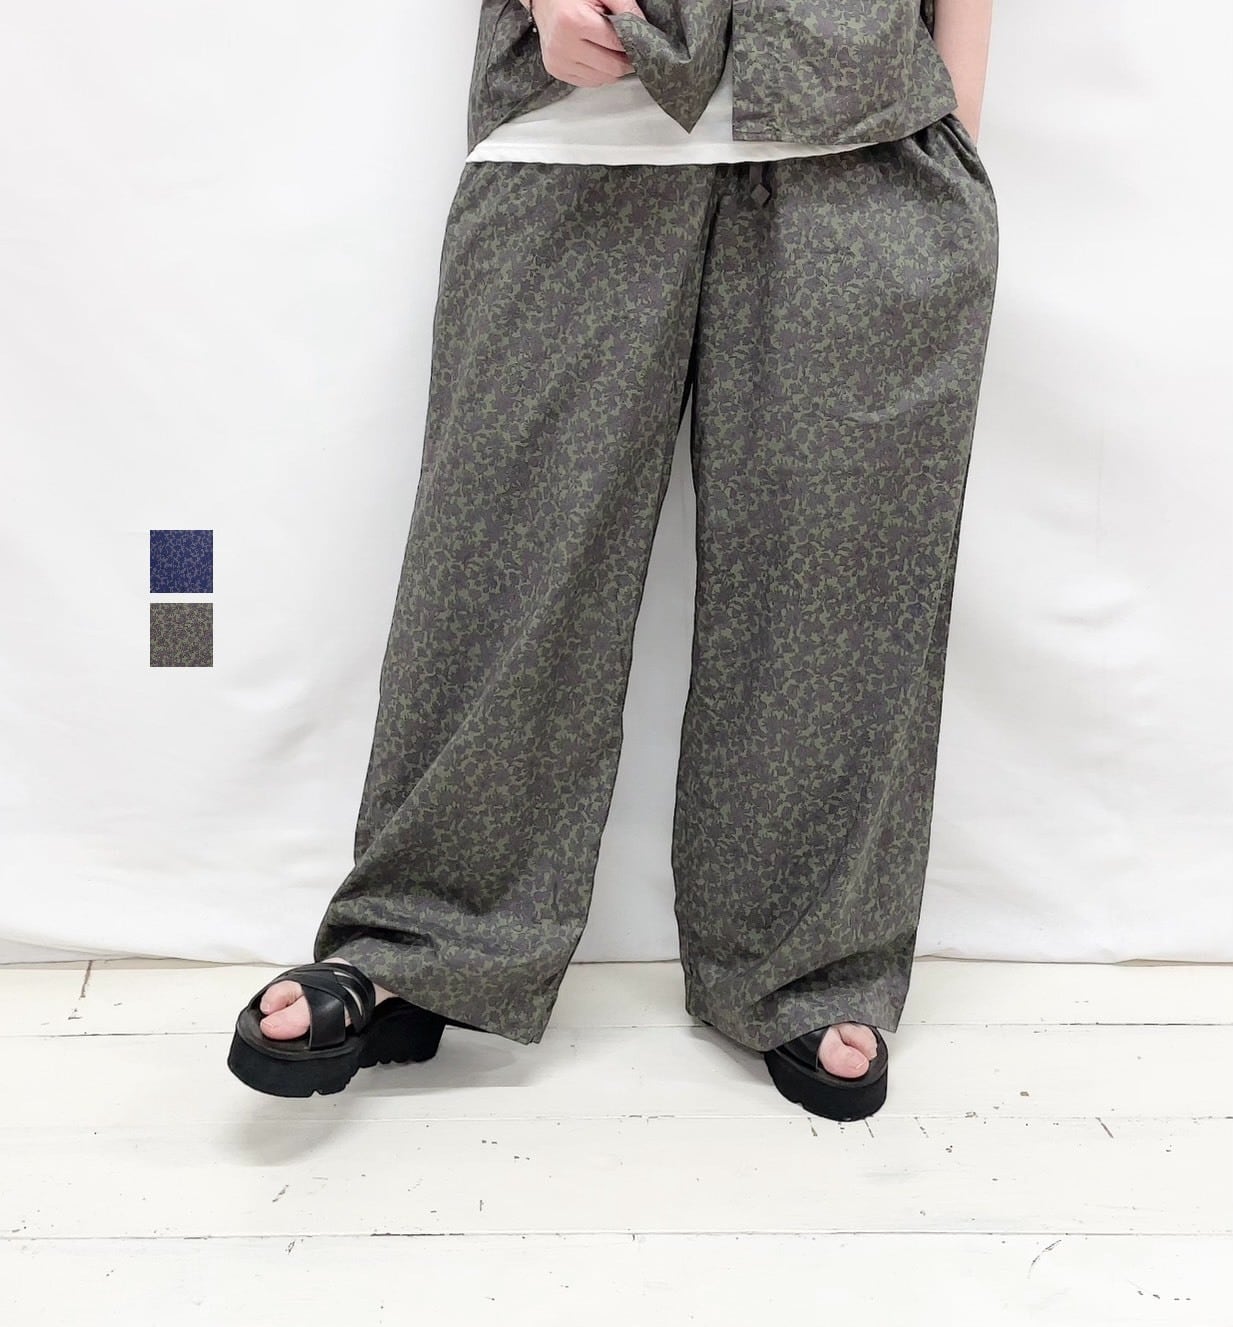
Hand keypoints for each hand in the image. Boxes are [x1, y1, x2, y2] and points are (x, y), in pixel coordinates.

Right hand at [523, 0, 646, 87]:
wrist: (543, 0)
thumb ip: (626, 7)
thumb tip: (645, 29)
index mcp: (573, 21)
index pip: (617, 45)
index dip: (633, 45)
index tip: (641, 42)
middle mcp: (563, 45)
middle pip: (611, 68)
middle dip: (626, 61)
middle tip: (631, 50)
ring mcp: (558, 61)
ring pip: (602, 79)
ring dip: (613, 68)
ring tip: (612, 51)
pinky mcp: (556, 70)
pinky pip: (589, 82)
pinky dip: (599, 73)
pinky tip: (597, 56)